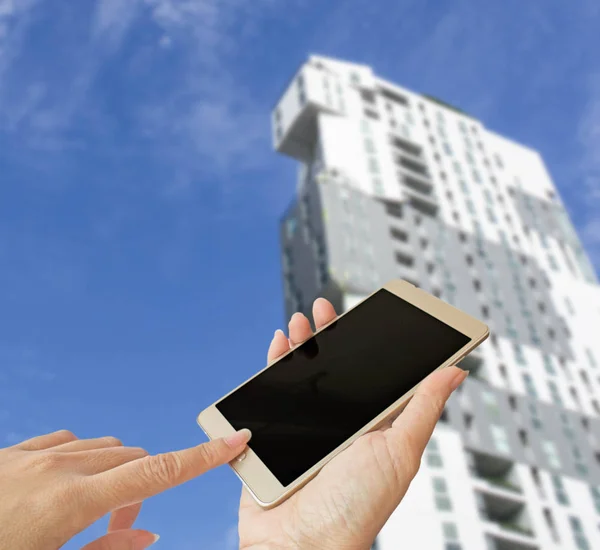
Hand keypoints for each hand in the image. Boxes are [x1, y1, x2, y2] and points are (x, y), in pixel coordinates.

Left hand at [0, 428, 249, 549]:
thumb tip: (146, 535)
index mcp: (71, 501)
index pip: (158, 473)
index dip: (203, 458)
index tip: (236, 440)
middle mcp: (56, 466)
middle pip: (131, 460)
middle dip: (142, 487)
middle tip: (122, 528)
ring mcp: (29, 455)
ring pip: (99, 448)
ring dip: (112, 474)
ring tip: (89, 513)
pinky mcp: (9, 453)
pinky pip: (63, 442)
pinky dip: (79, 459)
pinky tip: (62, 482)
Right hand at [238, 298, 467, 549]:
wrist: (301, 544)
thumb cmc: (356, 507)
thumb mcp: (399, 450)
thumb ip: (422, 407)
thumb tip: (456, 370)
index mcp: (372, 423)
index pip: (373, 371)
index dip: (371, 340)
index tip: (371, 313)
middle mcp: (339, 421)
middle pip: (333, 367)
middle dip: (329, 332)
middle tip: (326, 307)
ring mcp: (306, 426)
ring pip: (301, 373)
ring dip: (300, 342)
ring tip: (301, 320)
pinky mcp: (273, 433)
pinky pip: (272, 391)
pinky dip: (273, 364)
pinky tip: (278, 346)